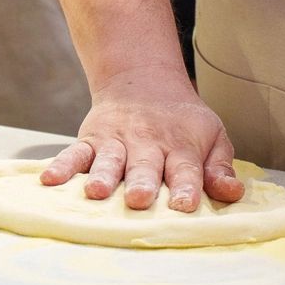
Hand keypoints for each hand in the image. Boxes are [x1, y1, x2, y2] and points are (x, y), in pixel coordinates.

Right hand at [39, 67, 245, 212]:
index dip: (185, 186)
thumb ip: (219, 167)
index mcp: (180, 146)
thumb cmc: (181, 119)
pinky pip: (75, 154)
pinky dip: (62, 166)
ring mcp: (116, 141)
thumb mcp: (212, 135)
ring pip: (108, 160)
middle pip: (144, 165)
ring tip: (96, 192)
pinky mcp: (91, 139)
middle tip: (137, 200)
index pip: (185, 168)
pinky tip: (51, 180)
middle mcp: (147, 143)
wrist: (142, 79)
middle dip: (140, 183)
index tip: (184, 205)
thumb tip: (233, 193)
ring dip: (102, 176)